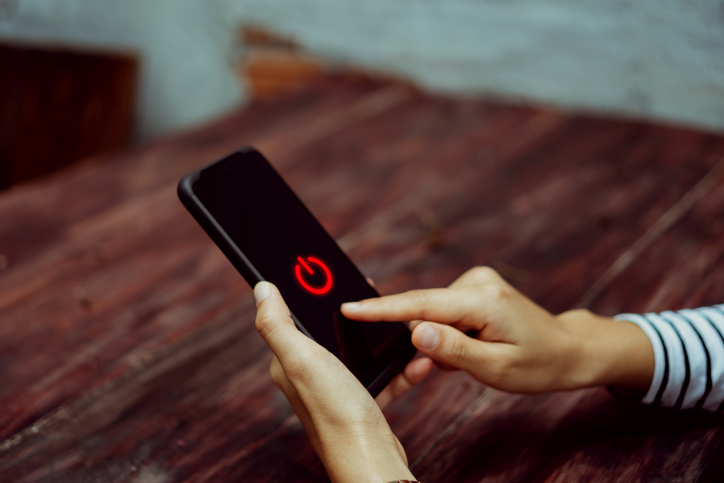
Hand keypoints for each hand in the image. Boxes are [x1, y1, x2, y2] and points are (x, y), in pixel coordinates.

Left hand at [254, 282, 416, 482]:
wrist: (371, 459)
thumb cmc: (335, 411)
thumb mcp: (302, 359)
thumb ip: (278, 324)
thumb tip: (261, 289)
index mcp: (290, 362)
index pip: (296, 317)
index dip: (313, 295)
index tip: (333, 276)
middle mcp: (310, 375)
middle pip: (333, 331)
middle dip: (356, 315)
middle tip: (376, 298)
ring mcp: (337, 388)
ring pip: (361, 351)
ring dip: (383, 340)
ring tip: (404, 329)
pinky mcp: (362, 401)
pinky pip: (383, 374)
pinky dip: (400, 367)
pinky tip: (416, 361)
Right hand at [342, 266, 653, 392]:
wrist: (566, 349)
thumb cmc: (537, 364)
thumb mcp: (496, 368)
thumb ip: (453, 350)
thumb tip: (413, 333)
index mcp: (484, 301)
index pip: (422, 304)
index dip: (382, 309)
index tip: (349, 308)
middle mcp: (478, 282)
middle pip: (425, 311)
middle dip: (419, 342)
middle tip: (433, 372)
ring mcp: (476, 281)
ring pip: (433, 314)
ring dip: (437, 341)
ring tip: (463, 360)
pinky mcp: (475, 287)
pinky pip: (443, 311)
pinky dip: (446, 333)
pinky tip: (466, 347)